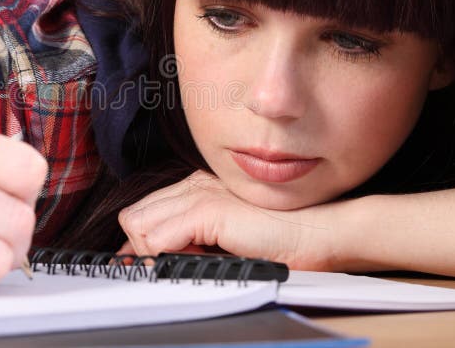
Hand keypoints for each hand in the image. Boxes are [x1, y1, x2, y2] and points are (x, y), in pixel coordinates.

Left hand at [117, 169, 338, 269]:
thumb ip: (195, 242)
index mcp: (199, 186)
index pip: (146, 210)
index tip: (142, 265)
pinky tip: (189, 265)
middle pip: (135, 216)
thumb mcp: (226, 239)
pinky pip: (159, 238)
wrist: (319, 234)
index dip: (139, 242)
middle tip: (161, 270)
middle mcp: (194, 184)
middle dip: (140, 249)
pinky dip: (164, 258)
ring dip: (153, 254)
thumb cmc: (283, 240)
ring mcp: (200, 194)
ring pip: (140, 226)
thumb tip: (159, 261)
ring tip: (181, 267)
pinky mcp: (207, 210)